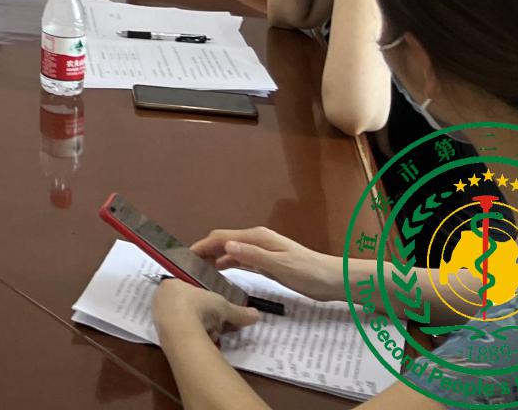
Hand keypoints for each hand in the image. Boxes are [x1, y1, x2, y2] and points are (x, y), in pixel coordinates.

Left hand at [152, 279, 259, 340]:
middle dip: (203, 318)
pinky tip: (200, 342)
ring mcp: (157, 316)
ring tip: (209, 334)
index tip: (214, 310)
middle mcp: (160, 297)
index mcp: (171, 283)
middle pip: (187, 308)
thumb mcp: (223, 307)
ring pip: (183, 323)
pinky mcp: (159, 334)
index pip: (188, 290)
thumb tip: (257, 315)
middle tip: (214, 324)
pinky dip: (191, 338)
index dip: (204, 301)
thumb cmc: (199, 308)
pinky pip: (179, 335)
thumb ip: (239, 312)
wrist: (180, 330)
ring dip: (199, 329)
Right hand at [192, 226, 343, 301]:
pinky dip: (227, 265)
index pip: (222, 238)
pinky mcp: (266, 262)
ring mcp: (260, 251)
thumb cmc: (308, 272)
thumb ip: (253, 256)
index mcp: (257, 238)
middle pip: (223, 242)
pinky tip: (220, 275)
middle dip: (204, 250)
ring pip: (230, 252)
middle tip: (187, 266)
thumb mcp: (280, 265)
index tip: (184, 256)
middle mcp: (255, 241)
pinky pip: (240, 261)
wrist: (332, 279)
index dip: (202, 245)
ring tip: (199, 272)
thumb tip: (226, 247)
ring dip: (214, 258)